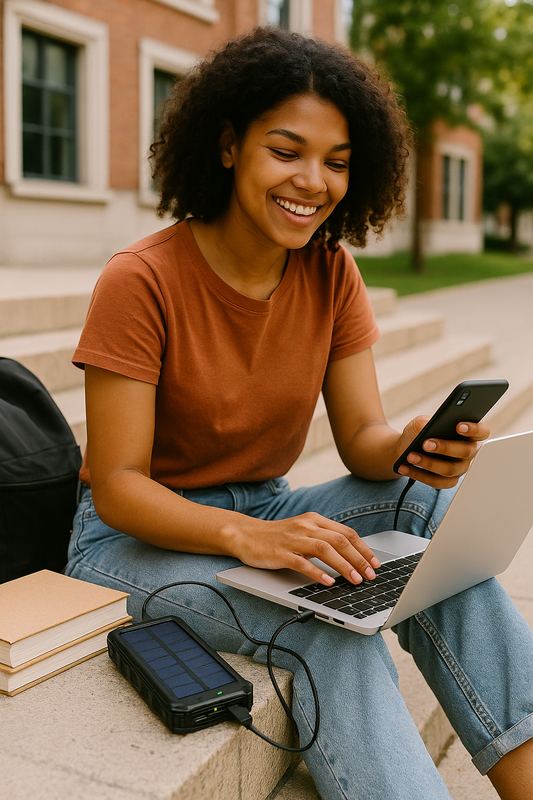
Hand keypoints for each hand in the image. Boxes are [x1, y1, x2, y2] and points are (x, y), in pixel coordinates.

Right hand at [234, 513, 380, 586]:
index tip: (375, 563)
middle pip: (340, 540)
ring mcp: (293, 539)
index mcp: (314, 520)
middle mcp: (306, 526)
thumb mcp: (303, 531)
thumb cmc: (277, 537)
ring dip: (343, 566)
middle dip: (359, 559)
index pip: (346, 533)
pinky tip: (328, 582)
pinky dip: (318, 572)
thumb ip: (323, 538)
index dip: (363, 549)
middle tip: (370, 575)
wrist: (245, 535)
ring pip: (325, 549)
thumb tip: (350, 555)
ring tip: (355, 580)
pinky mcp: (281, 553)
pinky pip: (302, 563)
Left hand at [395, 416, 489, 488]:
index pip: (481, 431)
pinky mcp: (448, 481)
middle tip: (426, 443)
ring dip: (428, 463)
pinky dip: (419, 475)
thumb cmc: (418, 433)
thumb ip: (428, 422)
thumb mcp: (420, 422)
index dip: (474, 429)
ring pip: (450, 469)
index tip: (458, 426)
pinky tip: (406, 468)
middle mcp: (468, 452)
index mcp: (468, 434)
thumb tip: (431, 428)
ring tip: (411, 456)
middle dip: (445, 447)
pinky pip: (437, 482)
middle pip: (465, 451)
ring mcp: (460, 468)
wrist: (406, 447)